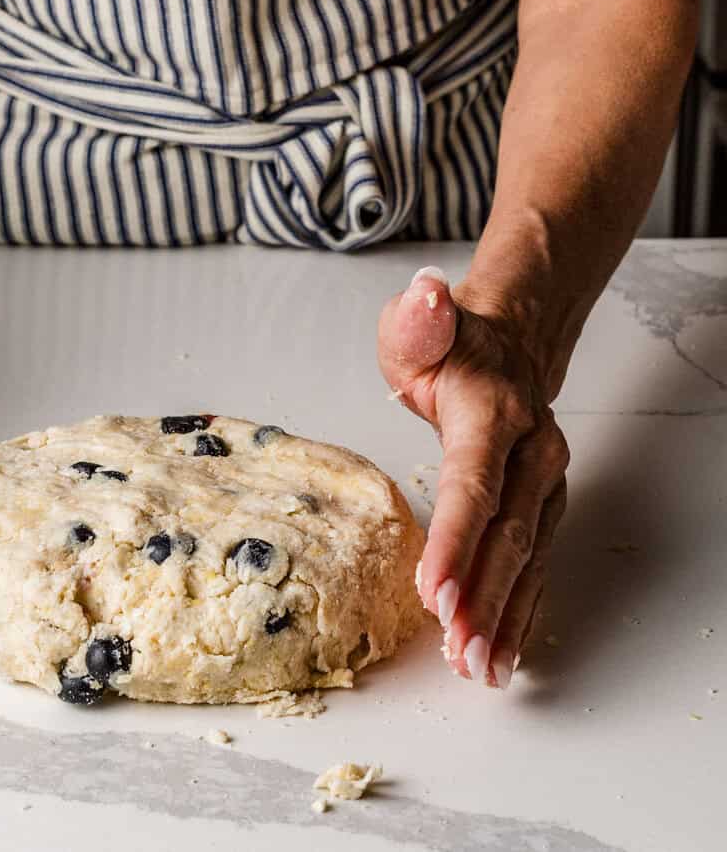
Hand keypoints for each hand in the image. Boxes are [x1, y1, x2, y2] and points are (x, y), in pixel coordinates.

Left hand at [377, 267, 569, 688]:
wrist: (510, 343)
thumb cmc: (452, 344)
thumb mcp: (419, 324)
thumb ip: (419, 320)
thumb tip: (426, 296)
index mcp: (493, 415)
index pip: (474, 485)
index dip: (456, 541)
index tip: (435, 592)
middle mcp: (532, 455)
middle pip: (509, 536)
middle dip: (485, 599)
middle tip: (459, 650)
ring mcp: (544, 485)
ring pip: (529, 560)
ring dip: (506, 617)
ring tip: (480, 667)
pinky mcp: (543, 506)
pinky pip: (536, 565)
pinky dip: (522, 610)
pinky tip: (506, 651)